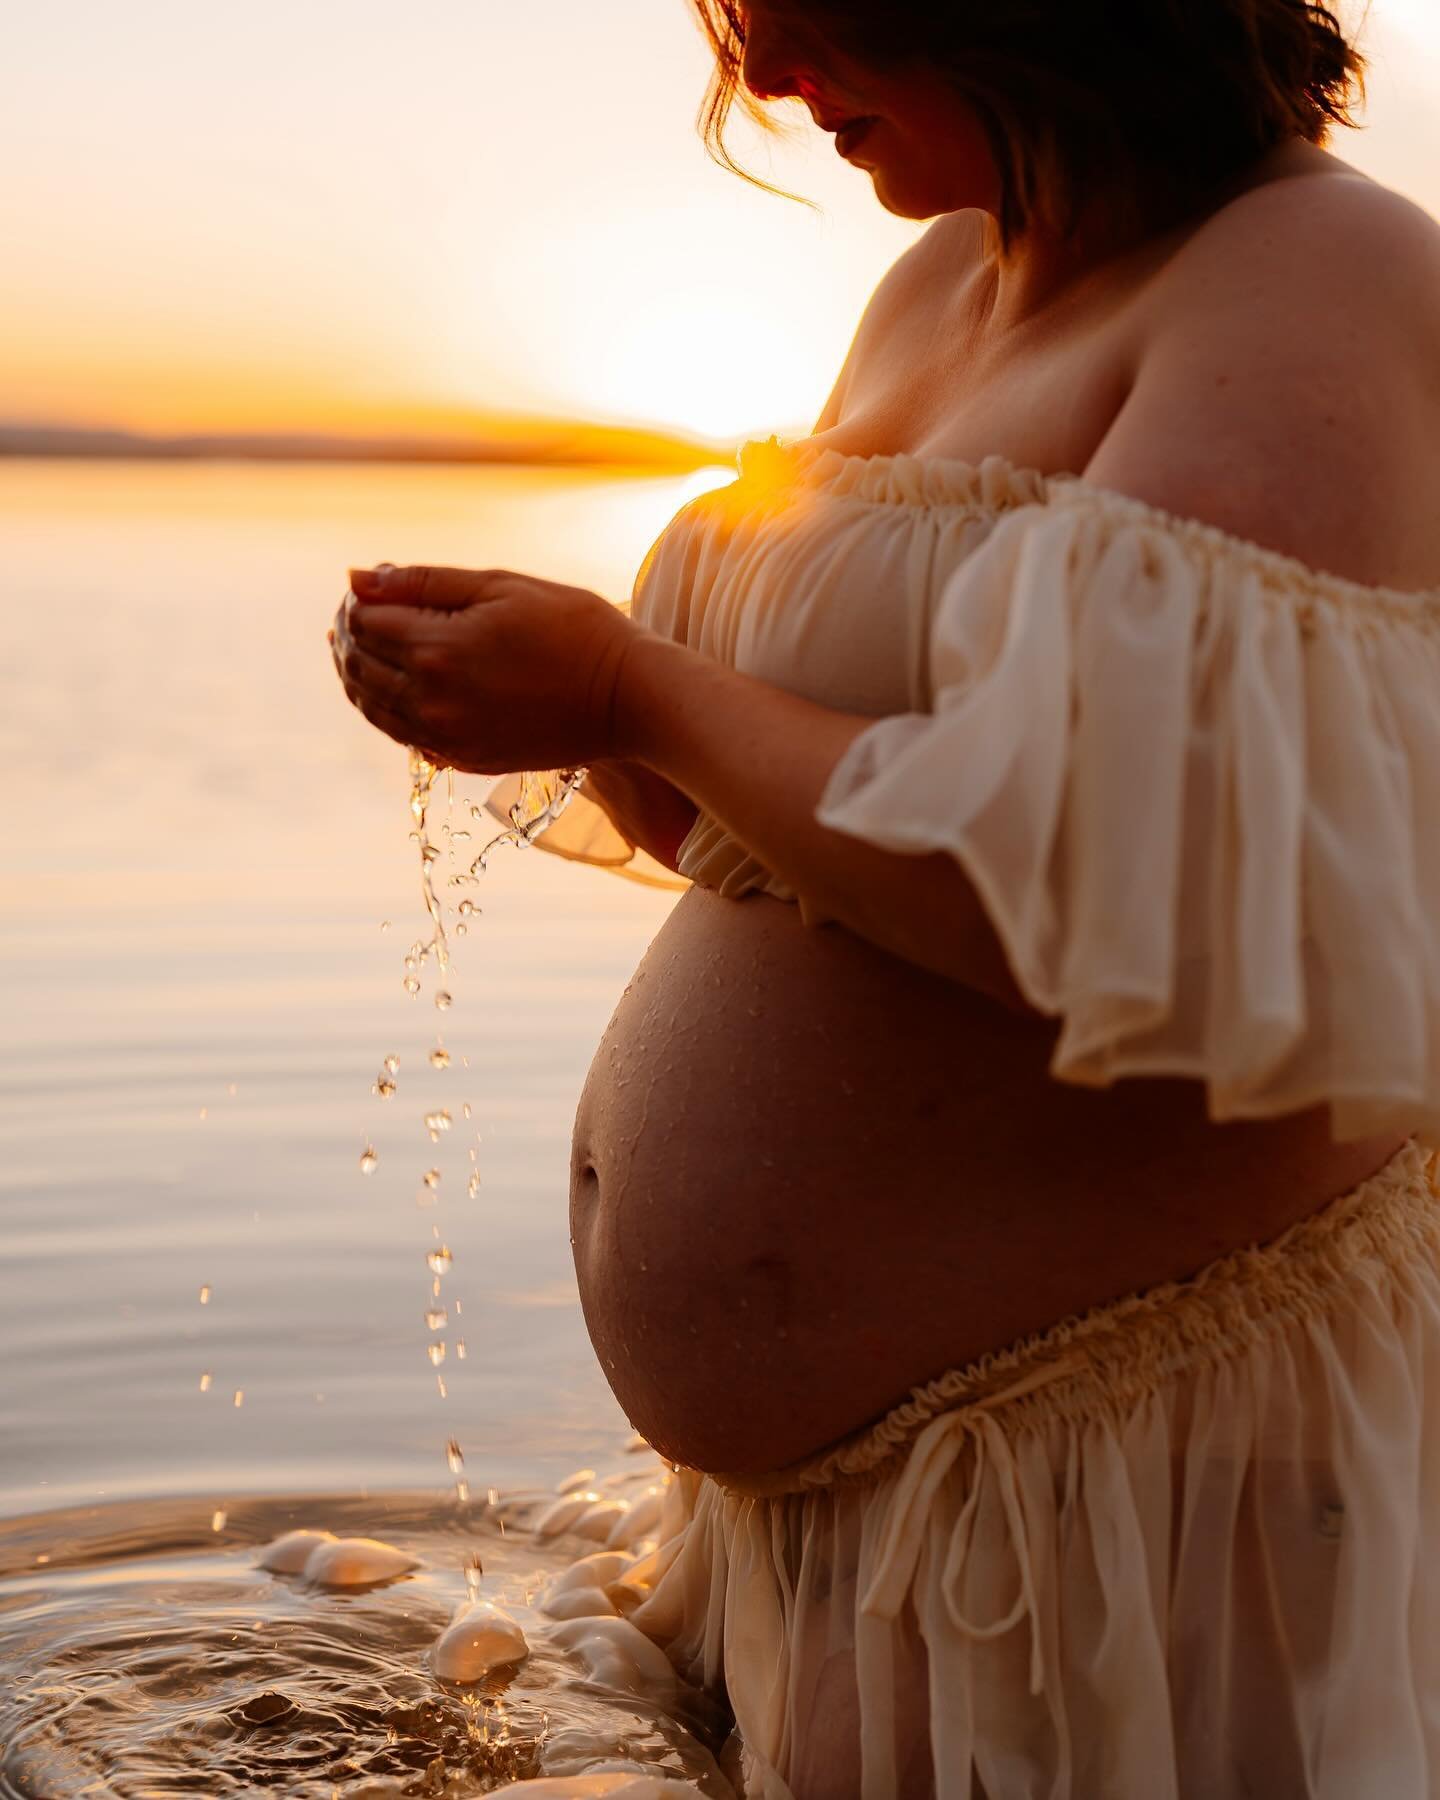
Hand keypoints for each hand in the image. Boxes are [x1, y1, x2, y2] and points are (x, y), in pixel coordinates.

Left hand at [329, 563, 639, 773]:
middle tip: (364, 614)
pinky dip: (386, 710)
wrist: (627, 698)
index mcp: (437, 648)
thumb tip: (358, 578)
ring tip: (368, 649)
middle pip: (358, 665)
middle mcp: (431, 698)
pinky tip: (397, 689)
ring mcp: (446, 735)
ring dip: (360, 675)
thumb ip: (423, 582)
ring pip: (373, 706)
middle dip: (350, 635)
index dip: (359, 600)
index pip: (362, 621)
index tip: (375, 588)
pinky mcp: (465, 758)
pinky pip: (403, 735)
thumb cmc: (574, 629)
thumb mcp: (500, 586)